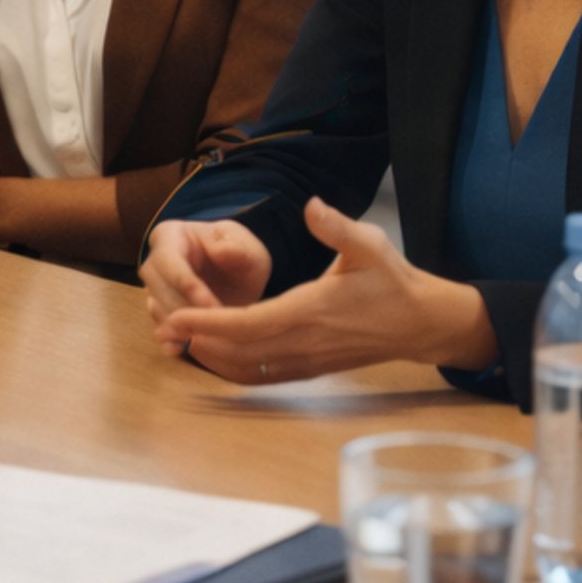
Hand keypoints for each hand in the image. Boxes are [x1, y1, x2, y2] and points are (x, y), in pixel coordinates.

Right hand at [140, 217, 272, 350]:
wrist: (237, 276)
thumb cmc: (240, 255)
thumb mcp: (247, 248)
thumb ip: (239, 249)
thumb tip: (222, 251)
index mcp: (170, 235)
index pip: (169, 259)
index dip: (188, 284)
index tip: (212, 305)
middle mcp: (154, 261)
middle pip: (156, 286)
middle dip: (183, 308)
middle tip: (212, 327)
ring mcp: (153, 288)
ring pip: (156, 307)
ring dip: (179, 325)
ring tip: (206, 339)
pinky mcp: (160, 311)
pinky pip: (160, 325)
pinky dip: (170, 339)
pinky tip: (181, 349)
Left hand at [153, 197, 497, 383]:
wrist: (420, 323)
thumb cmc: (391, 280)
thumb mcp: (369, 244)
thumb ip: (337, 227)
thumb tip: (312, 206)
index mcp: (311, 311)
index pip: (250, 324)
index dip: (208, 324)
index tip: (175, 317)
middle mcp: (304, 343)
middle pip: (239, 352)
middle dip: (197, 342)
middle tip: (161, 329)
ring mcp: (306, 361)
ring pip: (247, 369)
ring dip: (210, 358)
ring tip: (178, 340)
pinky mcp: (309, 369)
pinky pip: (262, 376)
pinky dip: (231, 368)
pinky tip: (212, 354)